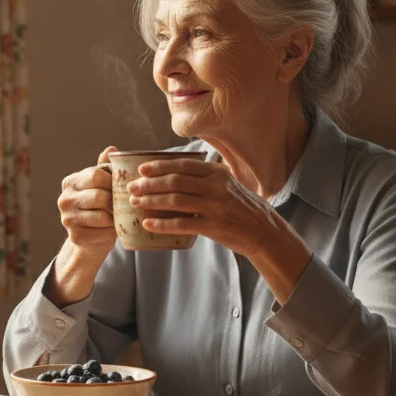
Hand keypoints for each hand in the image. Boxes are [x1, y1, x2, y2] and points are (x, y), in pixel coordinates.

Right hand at [57, 146, 117, 259]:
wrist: (91, 238)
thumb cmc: (100, 206)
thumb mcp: (101, 185)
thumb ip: (106, 167)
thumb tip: (111, 149)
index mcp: (70, 182)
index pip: (95, 175)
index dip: (113, 181)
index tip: (122, 188)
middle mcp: (64, 199)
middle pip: (99, 196)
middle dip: (116, 202)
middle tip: (125, 205)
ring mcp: (67, 219)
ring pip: (102, 216)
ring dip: (115, 218)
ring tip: (120, 217)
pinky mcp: (75, 236)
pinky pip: (102, 232)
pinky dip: (112, 232)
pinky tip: (113, 230)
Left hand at [127, 158, 280, 257]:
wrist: (264, 231)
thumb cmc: (241, 207)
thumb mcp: (227, 184)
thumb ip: (205, 177)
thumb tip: (173, 173)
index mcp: (217, 173)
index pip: (183, 165)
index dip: (159, 166)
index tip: (141, 169)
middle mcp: (216, 186)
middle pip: (175, 181)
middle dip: (149, 184)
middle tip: (131, 187)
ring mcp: (214, 206)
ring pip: (175, 200)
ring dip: (151, 201)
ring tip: (135, 203)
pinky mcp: (213, 226)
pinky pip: (181, 224)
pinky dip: (162, 224)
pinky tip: (148, 224)